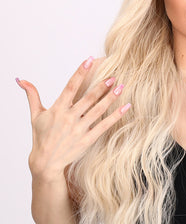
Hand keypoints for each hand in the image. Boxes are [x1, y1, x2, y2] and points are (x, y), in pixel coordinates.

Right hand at [17, 57, 131, 181]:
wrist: (46, 162)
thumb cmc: (41, 136)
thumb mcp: (35, 115)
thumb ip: (32, 95)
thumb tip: (21, 80)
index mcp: (57, 109)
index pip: (71, 86)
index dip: (80, 72)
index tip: (89, 60)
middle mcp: (69, 118)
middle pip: (88, 98)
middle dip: (101, 86)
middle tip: (113, 75)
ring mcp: (79, 129)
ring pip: (98, 110)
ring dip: (111, 98)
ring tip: (121, 87)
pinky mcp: (88, 139)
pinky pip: (104, 125)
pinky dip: (116, 116)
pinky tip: (126, 107)